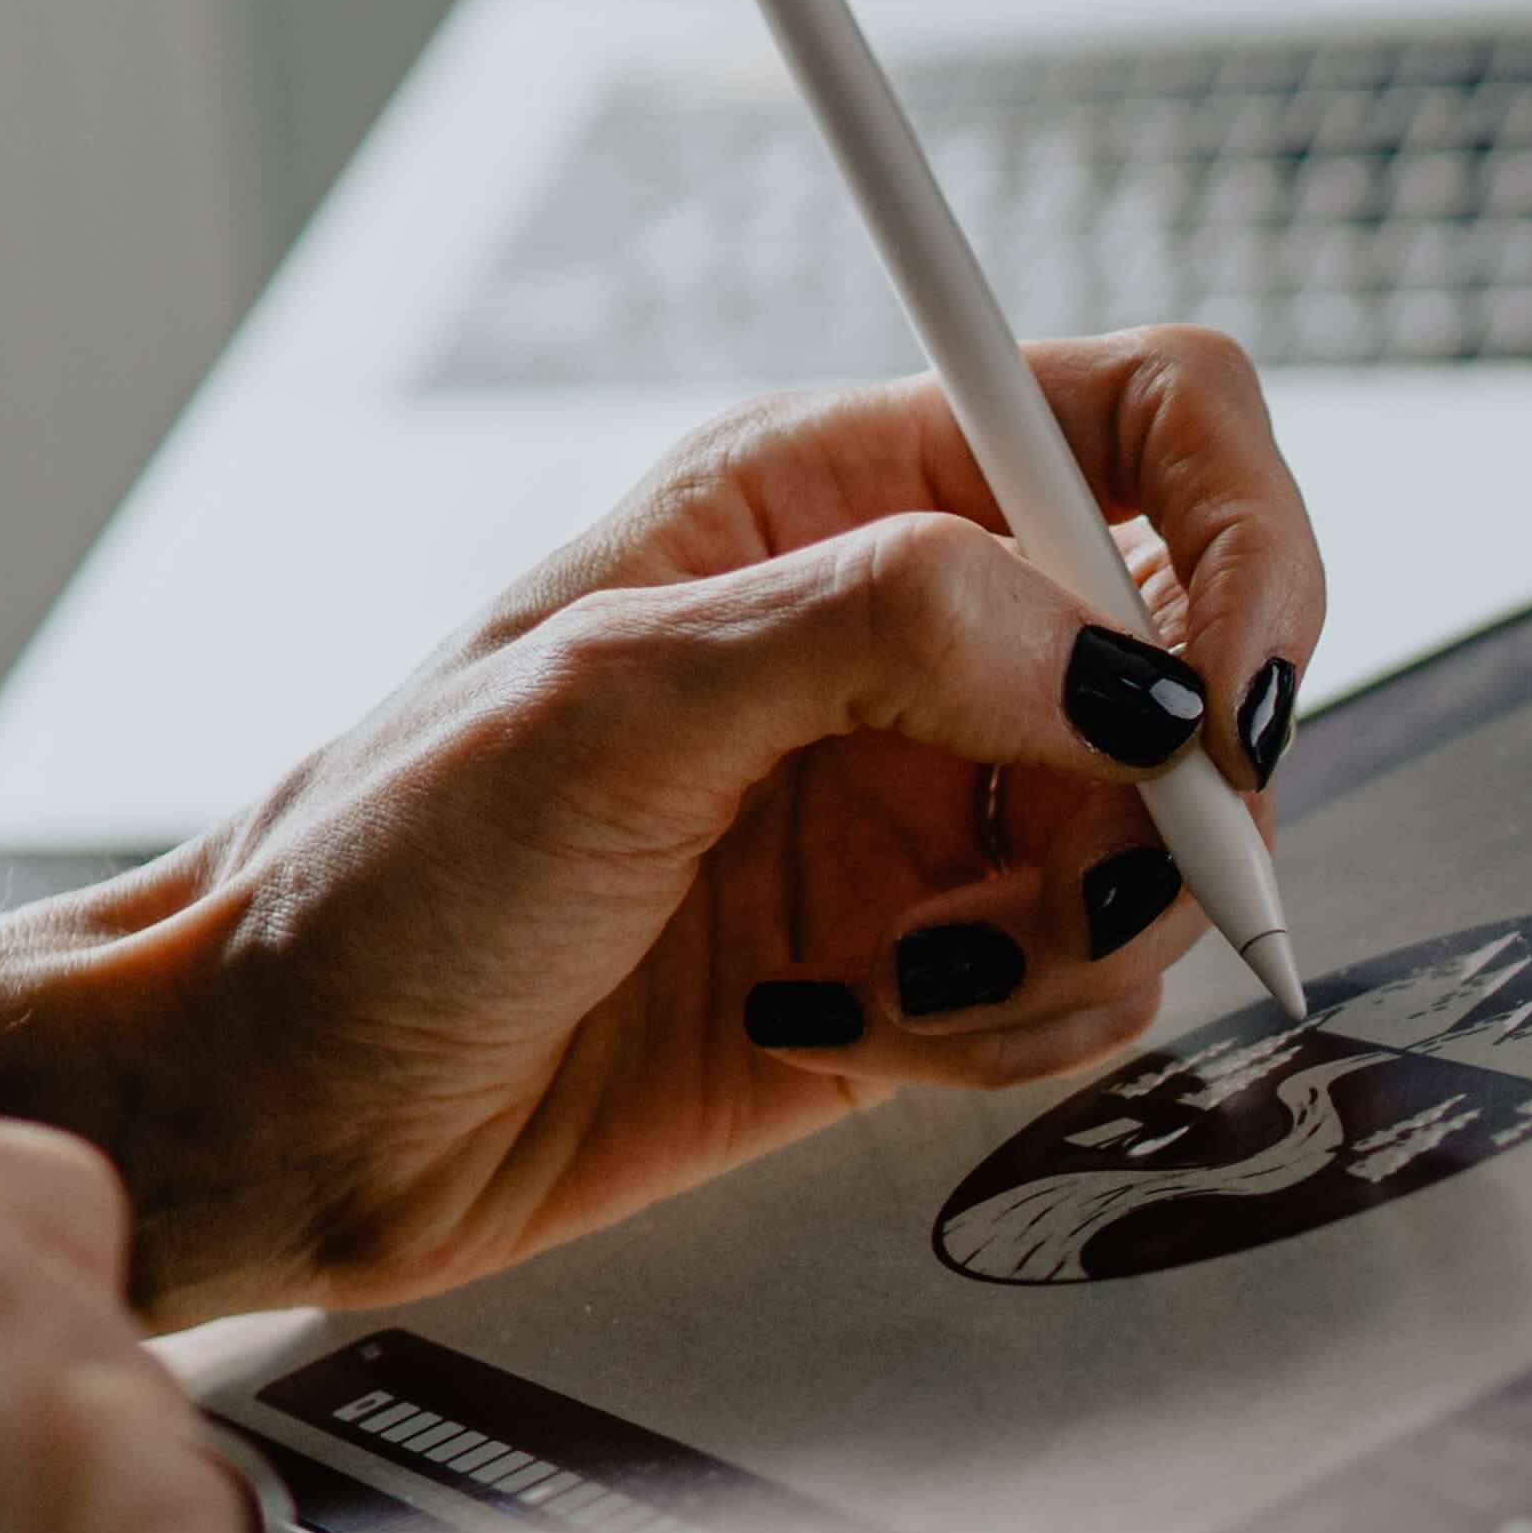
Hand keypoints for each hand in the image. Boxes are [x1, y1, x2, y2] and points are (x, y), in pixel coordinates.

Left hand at [67, 341, 1327, 1321]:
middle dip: (1160, 804)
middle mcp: (909, 640)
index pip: (1147, 428)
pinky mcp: (927, 963)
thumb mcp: (613, 701)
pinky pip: (1085, 989)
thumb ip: (887, 632)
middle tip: (1040, 890)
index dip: (1242, 544)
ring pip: (1157, 852)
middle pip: (1192, 668)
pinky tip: (851, 1030)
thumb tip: (1120, 664)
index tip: (1224, 704)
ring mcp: (924, 805)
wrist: (289, 1104)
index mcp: (834, 496)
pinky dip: (1007, 1034)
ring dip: (1063, 944)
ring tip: (893, 976)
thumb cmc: (378, 873)